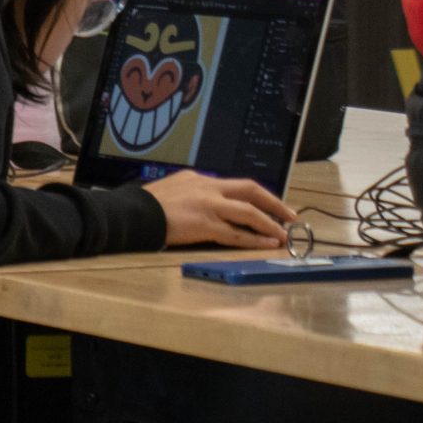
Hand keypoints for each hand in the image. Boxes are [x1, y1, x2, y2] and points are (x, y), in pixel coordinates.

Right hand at [145, 171, 295, 249]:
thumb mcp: (172, 190)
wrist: (132, 213)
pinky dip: (255, 239)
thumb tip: (205, 206)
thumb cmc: (146, 206)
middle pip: (250, 190)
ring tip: (283, 234)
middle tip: (290, 214)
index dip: (257, 195)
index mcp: (198, 179)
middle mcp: (207, 187)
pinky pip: (237, 233)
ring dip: (270, 224)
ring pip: (249, 212)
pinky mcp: (205, 224)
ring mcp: (208, 205)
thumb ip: (192, 195)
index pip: (234, 185)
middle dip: (273, 202)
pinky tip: (268, 243)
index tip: (270, 204)